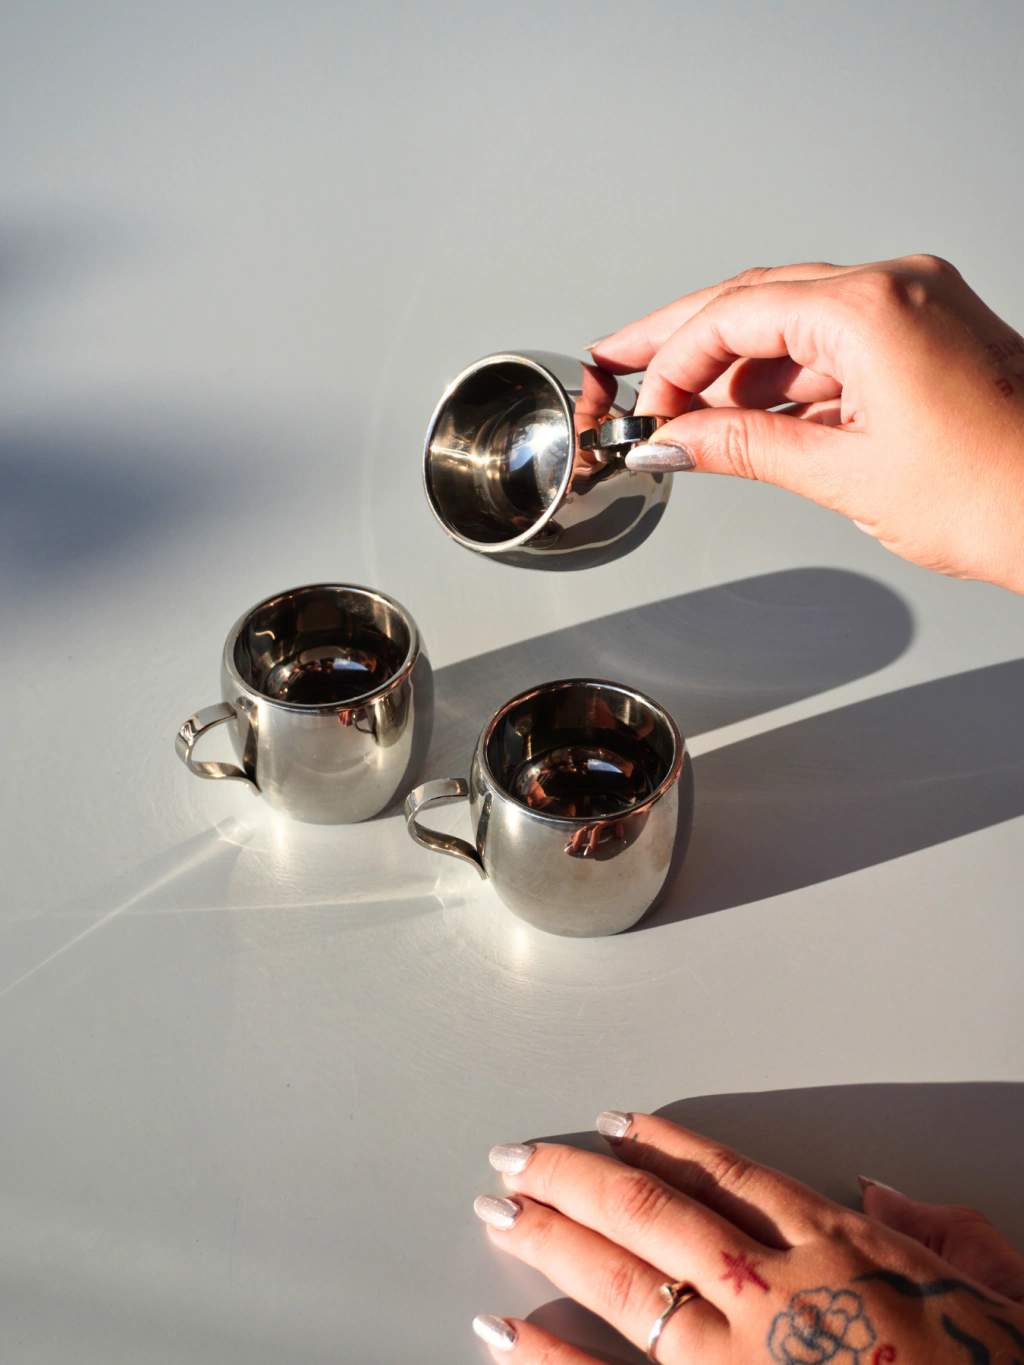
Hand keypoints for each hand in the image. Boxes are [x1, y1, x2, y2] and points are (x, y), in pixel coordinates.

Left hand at [472, 1112, 1023, 1363]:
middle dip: (575, 1179)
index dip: (663, 1143)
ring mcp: (739, 1358)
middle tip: (517, 1157)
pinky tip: (502, 1332)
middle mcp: (777, 1290)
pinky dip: (551, 1358)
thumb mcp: (1001, 1292)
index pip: (727, 1175)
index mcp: (839, 1250)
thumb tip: (880, 1194)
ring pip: (626, 1280)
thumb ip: (941, 1232)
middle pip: (652, 1211)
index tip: (614, 1123)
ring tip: (501, 1211)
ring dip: (554, 1239)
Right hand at [589, 257, 1023, 593]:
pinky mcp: (928, 338)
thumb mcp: (846, 474)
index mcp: (873, 307)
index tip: (642, 407)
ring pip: (793, 326)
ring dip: (735, 372)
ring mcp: (916, 309)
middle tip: (624, 372)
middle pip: (757, 302)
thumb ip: (746, 446)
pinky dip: (786, 384)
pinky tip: (745, 420)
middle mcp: (897, 289)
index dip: (672, 361)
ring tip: (681, 418)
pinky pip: (834, 347)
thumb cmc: (1001, 495)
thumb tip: (675, 441)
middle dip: (684, 344)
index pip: (737, 314)